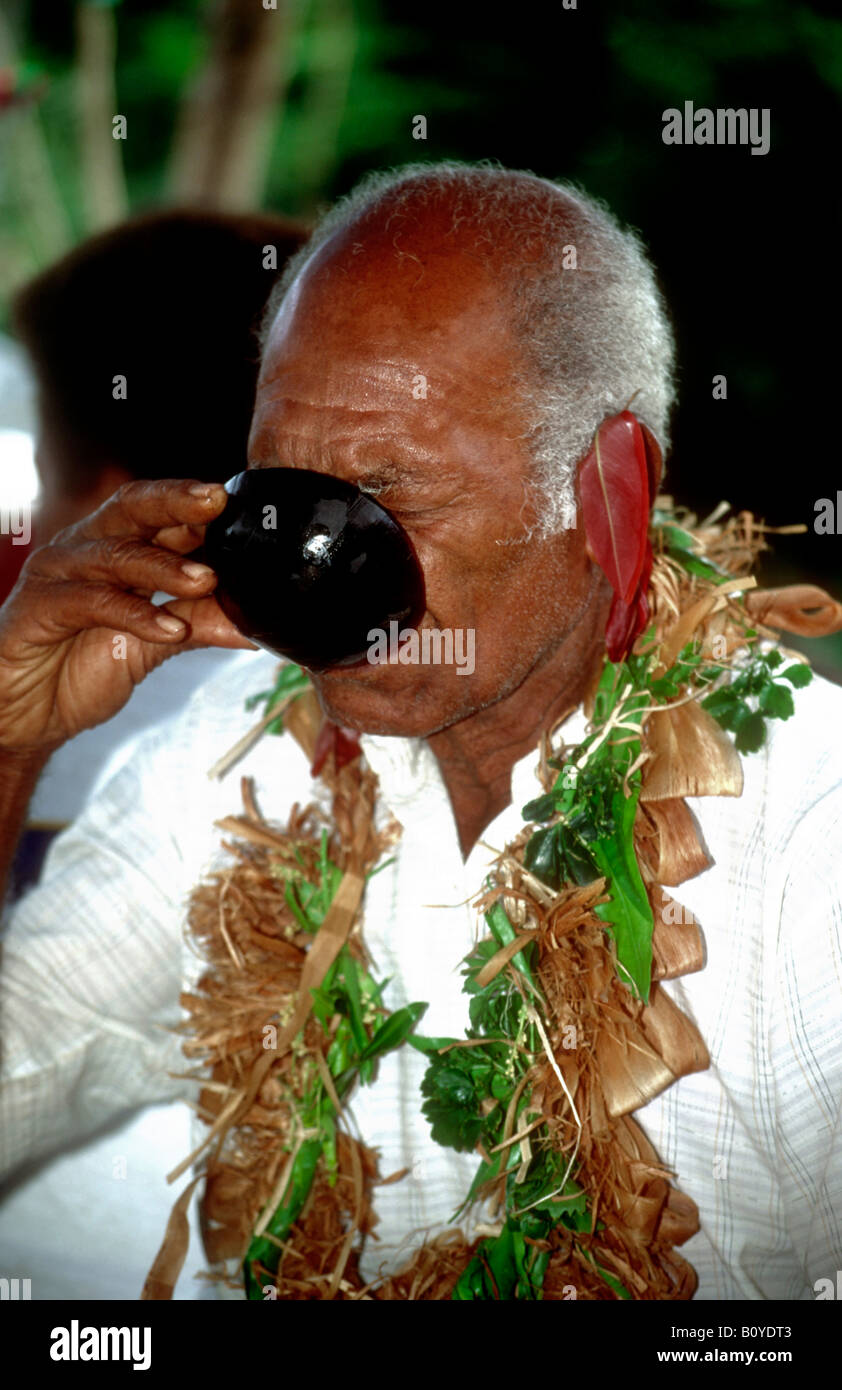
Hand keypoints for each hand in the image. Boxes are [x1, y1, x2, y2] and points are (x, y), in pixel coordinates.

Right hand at [0, 478, 253, 750]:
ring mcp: (59, 573)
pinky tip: (169, 629)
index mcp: (116, 548)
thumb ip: (198, 625)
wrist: (24, 717)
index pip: (160, 513)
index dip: (198, 506)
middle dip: (177, 502)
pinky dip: (134, 614)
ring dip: (164, 567)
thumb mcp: (153, 645)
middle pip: (133, 509)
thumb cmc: (79, 669)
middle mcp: (86, 549)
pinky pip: (91, 602)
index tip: (241, 504)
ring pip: (115, 555)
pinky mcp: (39, 607)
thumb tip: (256, 624)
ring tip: (206, 580)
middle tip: (217, 503)